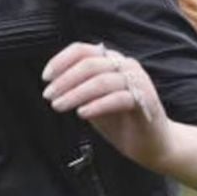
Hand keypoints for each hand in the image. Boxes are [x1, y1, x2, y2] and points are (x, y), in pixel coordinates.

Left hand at [41, 42, 172, 170]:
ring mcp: (137, 81)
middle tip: (49, 96)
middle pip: (89, 64)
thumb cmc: (119, 120)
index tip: (45, 77)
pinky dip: (97, 105)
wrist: (152, 145)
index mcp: (110, 60)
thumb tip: (52, 83)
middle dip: (64, 80)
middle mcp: (125, 65)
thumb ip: (77, 87)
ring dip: (75, 93)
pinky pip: (119, 98)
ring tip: (58, 106)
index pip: (82, 50)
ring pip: (101, 80)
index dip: (60, 61)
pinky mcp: (146, 100)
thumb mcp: (91, 100)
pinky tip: (82, 114)